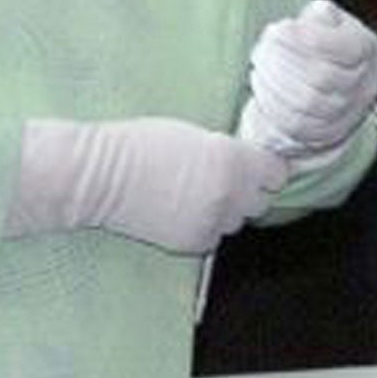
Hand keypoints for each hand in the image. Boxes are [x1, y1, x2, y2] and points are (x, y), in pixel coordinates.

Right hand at [8, 116, 286, 254]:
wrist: (99, 176)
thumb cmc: (138, 144)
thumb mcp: (190, 134)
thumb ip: (224, 151)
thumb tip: (245, 165)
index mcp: (232, 160)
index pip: (276, 173)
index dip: (263, 168)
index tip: (254, 166)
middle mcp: (230, 195)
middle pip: (260, 200)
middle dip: (245, 190)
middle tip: (218, 179)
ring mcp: (213, 222)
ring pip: (236, 221)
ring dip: (224, 210)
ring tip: (193, 195)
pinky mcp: (195, 243)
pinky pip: (213, 236)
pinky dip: (203, 226)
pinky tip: (179, 211)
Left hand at [240, 0, 376, 156]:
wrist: (316, 80)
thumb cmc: (315, 41)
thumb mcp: (322, 19)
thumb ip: (319, 16)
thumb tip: (311, 20)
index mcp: (367, 49)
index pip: (346, 48)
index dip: (308, 39)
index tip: (276, 29)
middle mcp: (365, 84)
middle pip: (323, 77)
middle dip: (282, 59)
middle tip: (261, 47)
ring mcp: (348, 113)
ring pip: (309, 104)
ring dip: (274, 81)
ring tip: (259, 64)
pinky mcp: (325, 134)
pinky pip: (297, 126)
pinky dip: (272, 104)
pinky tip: (261, 85)